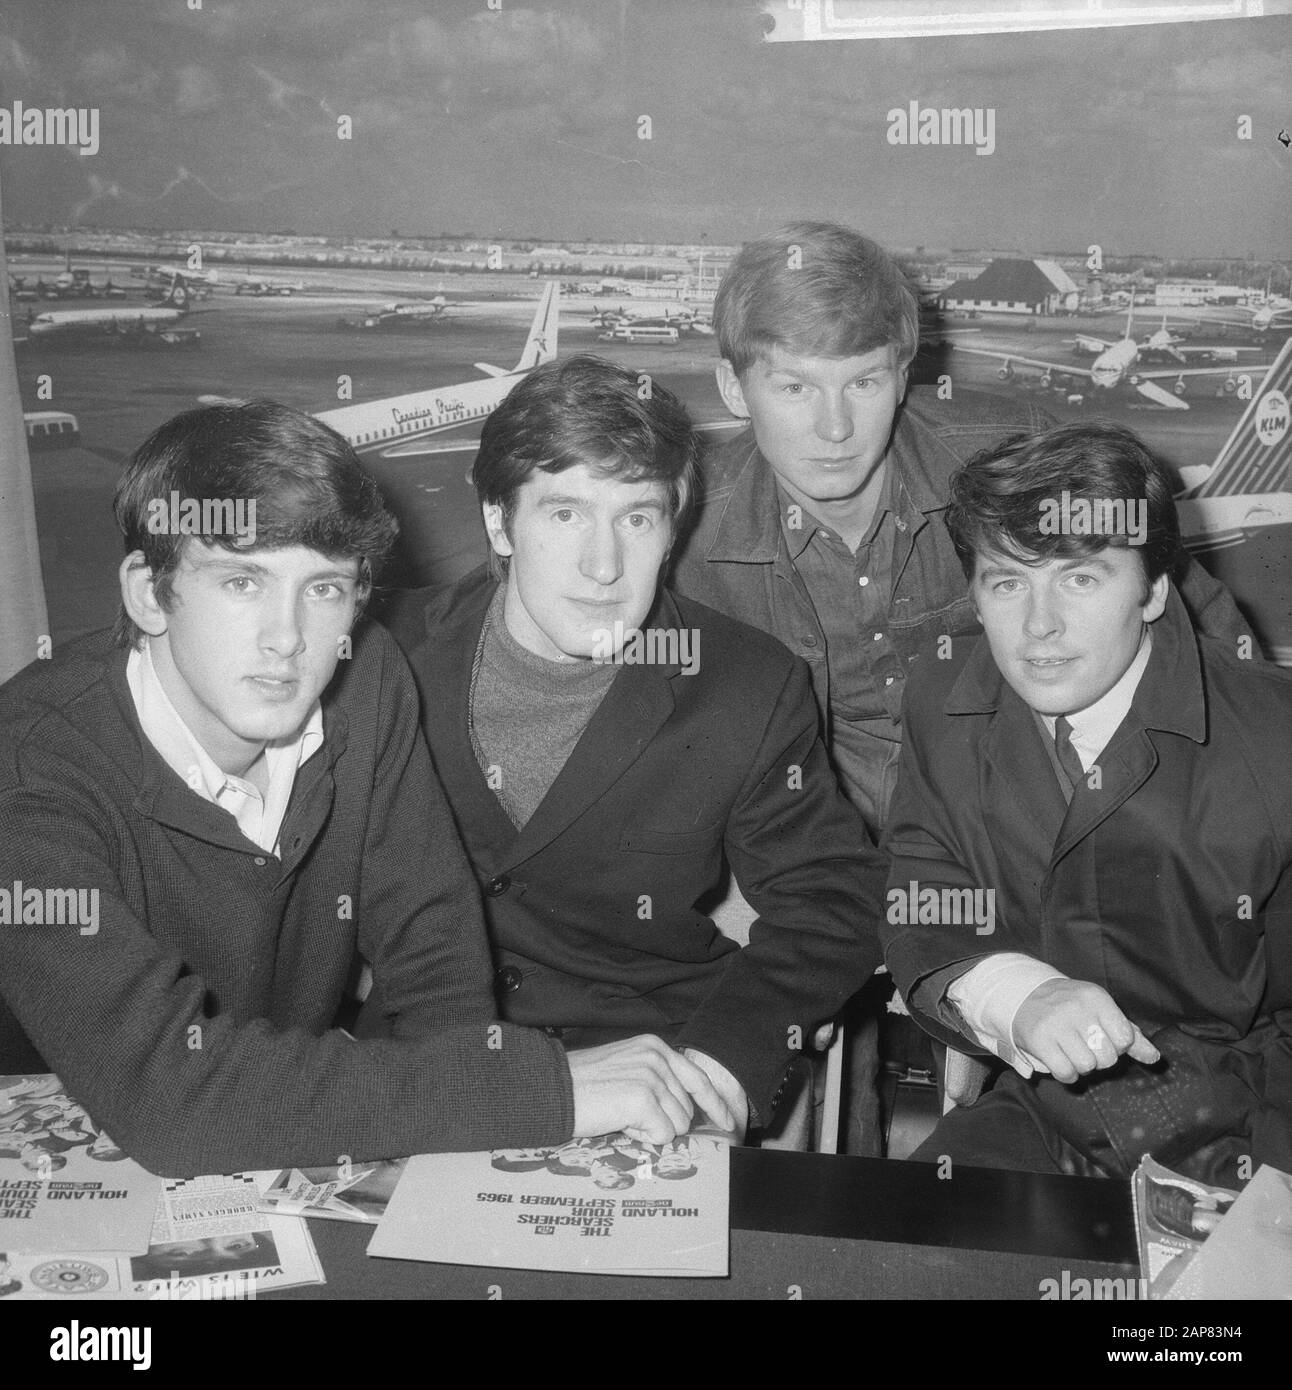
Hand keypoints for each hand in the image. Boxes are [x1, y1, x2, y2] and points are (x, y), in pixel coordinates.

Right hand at [567, 1035, 734, 1145]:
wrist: (552, 1090)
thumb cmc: (583, 1085)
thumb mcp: (625, 1068)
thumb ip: (656, 1079)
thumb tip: (684, 1111)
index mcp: (655, 1047)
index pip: (699, 1078)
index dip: (715, 1104)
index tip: (729, 1122)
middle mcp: (657, 1058)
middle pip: (686, 1109)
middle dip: (663, 1122)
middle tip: (628, 1115)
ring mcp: (652, 1077)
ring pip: (676, 1125)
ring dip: (650, 1130)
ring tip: (621, 1116)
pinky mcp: (643, 1099)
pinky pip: (661, 1135)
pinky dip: (641, 1138)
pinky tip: (619, 1123)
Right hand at [1012, 979, 1159, 1084]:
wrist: (1024, 996)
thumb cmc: (1071, 1007)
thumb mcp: (1101, 1011)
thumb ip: (1130, 1035)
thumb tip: (1155, 1058)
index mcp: (1096, 997)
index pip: (1125, 1038)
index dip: (1116, 1045)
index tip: (1101, 1036)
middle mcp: (1076, 1007)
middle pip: (1107, 1056)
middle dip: (1098, 1057)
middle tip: (1084, 1045)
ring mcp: (1055, 1023)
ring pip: (1086, 1066)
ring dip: (1081, 1066)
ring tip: (1071, 1052)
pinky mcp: (1038, 1039)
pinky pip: (1065, 1072)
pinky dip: (1066, 1074)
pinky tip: (1060, 1060)